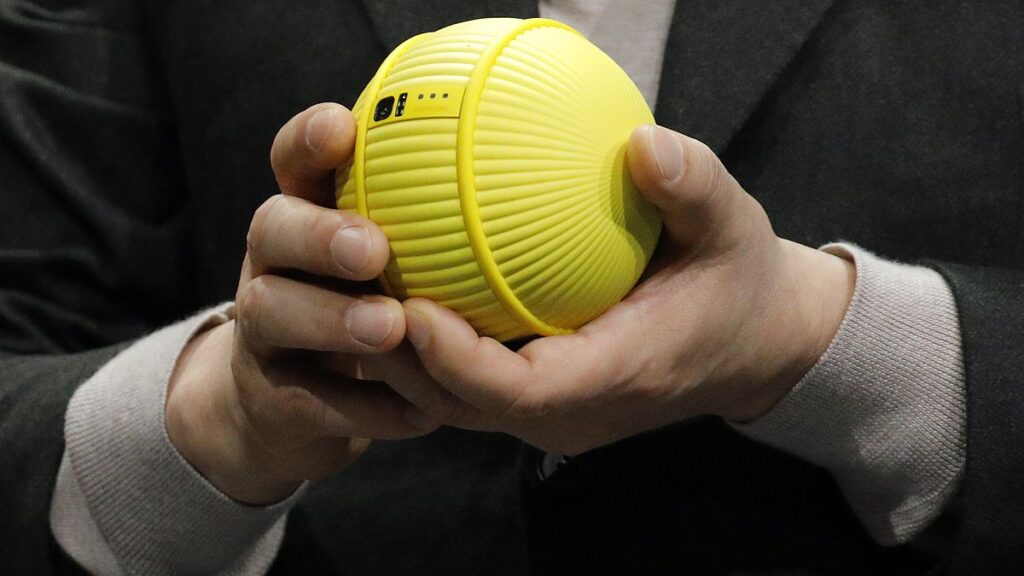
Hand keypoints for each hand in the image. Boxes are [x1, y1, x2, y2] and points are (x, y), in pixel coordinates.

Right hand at [166, 104, 436, 503]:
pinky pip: (310, 399)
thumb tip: (523, 174)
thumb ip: (426, 223)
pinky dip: (366, 406)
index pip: (293, 162)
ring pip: (269, 312)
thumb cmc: (362, 310)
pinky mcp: (272, 396)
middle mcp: (271, 265)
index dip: (308, 141)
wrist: (288, 408)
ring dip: (331, 319)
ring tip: (392, 327)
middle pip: (268, 229)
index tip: (344, 126)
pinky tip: (421, 414)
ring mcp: (262, 331)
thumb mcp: (382, 260)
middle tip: (372, 248)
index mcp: (305, 219)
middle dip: (316, 234)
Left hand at [395, 125, 855, 455]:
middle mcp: (575, 414)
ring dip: (403, 358)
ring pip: (455, 405)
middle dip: (402, 360)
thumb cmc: (739, 282)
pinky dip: (429, 352)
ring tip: (357, 294)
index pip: (521, 392)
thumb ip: (693, 188)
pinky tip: (399, 295)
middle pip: (464, 406)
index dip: (456, 360)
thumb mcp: (732, 226)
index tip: (408, 305)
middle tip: (354, 291)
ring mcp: (555, 417)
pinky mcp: (543, 405)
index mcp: (617, 378)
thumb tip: (643, 143)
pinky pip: (471, 388)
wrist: (754, 343)